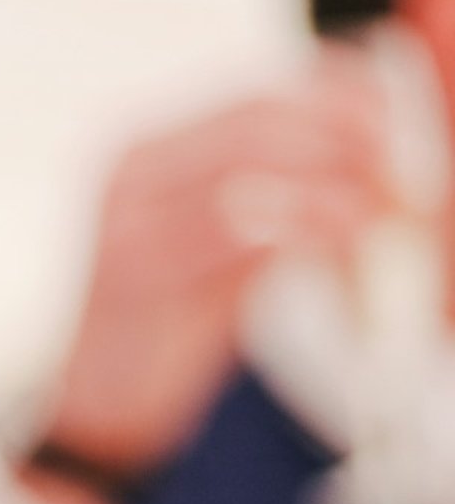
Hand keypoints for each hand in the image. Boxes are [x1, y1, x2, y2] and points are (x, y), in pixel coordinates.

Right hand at [43, 53, 387, 478]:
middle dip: (352, 142)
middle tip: (412, 181)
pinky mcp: (145, 280)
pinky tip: (344, 264)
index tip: (403, 129)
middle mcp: (133, 175)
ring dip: (340, 193)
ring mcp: (131, 224)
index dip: (343, 99)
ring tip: (386, 221)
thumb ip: (269, 196)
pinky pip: (247, 237)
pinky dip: (310, 242)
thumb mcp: (214, 246)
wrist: (92, 411)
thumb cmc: (162, 329)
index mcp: (146, 151)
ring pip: (257, 173)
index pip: (262, 93)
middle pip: (263, 121)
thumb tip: (368, 157)